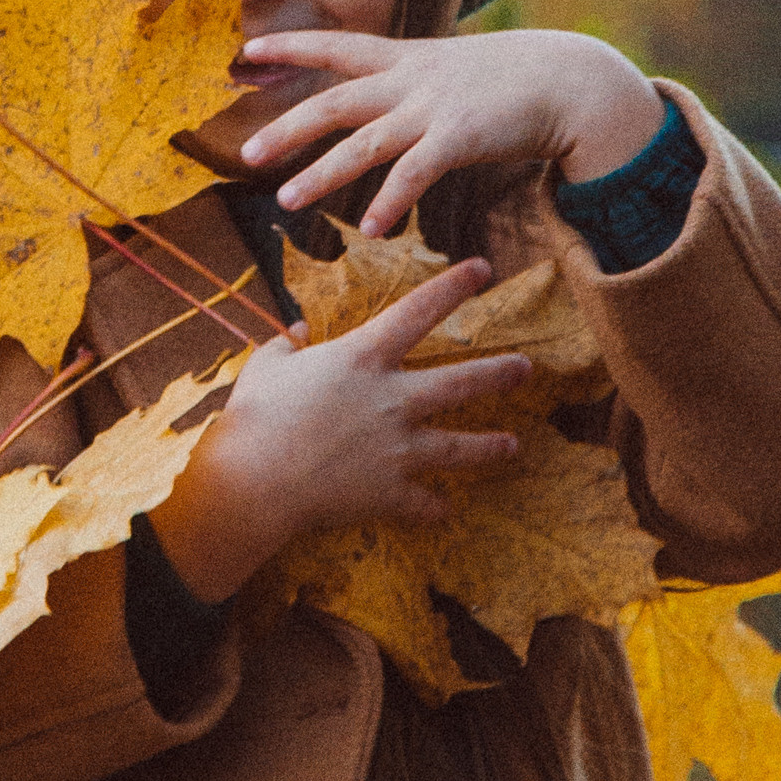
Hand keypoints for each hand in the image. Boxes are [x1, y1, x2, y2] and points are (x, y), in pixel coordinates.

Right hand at [151, 260, 531, 602]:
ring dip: (489, 446)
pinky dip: (433, 508)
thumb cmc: (255, 416)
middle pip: (461, 381)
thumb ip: (286, 344)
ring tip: (513, 445)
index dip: (453, 286)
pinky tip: (444, 511)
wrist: (254, 480)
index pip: (418, 310)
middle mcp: (393, 399)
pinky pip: (421, 503)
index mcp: (363, 358)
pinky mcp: (389, 492)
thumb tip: (296, 332)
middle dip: (499, 372)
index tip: (483, 269)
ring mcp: (397, 448)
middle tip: (526, 368)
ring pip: (458, 446)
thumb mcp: (266, 366)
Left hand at [236, 26, 666, 233]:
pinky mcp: (459, 137)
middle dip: (289, 127)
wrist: (572, 80)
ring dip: (323, 174)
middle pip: (336, 102)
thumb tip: (394, 99)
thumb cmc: (517, 80)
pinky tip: (372, 228)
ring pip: (364, 144)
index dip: (294, 47)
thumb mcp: (456, 70)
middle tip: (247, 153)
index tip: (250, 50)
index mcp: (409, 58)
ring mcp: (433, 108)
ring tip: (289, 201)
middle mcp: (412, 80)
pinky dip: (390, 201)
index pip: (338, 47)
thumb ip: (420, 83)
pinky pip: (414, 174)